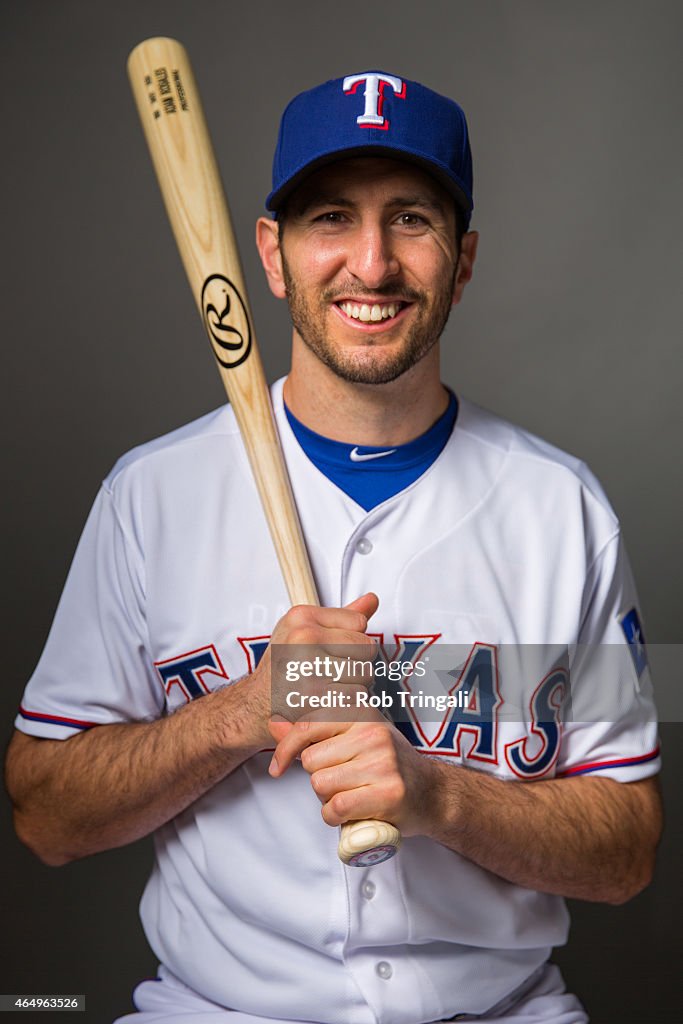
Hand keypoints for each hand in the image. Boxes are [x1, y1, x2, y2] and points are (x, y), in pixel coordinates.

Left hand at [269, 700, 439, 837]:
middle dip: (318, 778)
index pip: (309, 725)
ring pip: (321, 785)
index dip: (286, 748)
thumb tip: (274, 724)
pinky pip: (337, 807)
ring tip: (350, 795)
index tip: (278, 766)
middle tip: (341, 783)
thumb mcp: (356, 738)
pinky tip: (349, 814)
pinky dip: (334, 817)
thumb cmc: (388, 766)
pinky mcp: (388, 793)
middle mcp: (373, 733)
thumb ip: (315, 731)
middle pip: (311, 761)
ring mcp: (382, 763)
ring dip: (327, 799)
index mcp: (362, 714)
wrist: (433, 794)